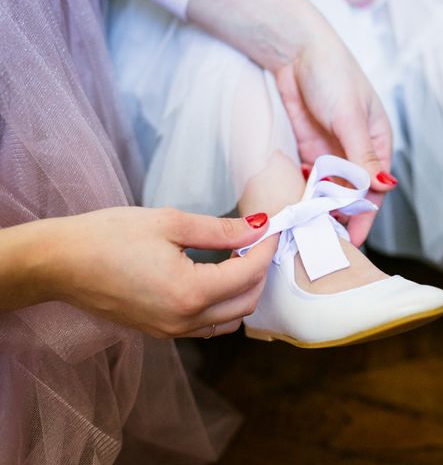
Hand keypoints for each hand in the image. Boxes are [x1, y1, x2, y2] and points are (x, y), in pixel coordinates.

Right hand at [35, 207, 274, 337]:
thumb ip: (219, 230)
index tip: (272, 227)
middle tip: (258, 240)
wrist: (60, 263)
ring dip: (245, 291)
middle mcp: (185, 320)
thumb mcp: (169, 222)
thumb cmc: (108, 236)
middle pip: (247, 302)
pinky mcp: (161, 331)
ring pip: (230, 319)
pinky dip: (224, 305)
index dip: (266, 248)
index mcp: (190, 293)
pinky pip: (208, 326)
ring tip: (241, 258)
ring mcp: (172, 331)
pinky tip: (218, 278)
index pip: (248, 273)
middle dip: (261, 270)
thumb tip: (256, 227)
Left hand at [275, 39, 394, 245]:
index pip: (375, 189)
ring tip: (310, 231)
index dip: (365, 215)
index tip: (353, 239)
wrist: (294, 52)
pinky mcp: (308, 152)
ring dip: (322, 210)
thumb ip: (363, 154)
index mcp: (377, 144)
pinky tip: (297, 208)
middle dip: (342, 218)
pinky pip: (308, 181)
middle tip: (326, 240)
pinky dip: (305, 195)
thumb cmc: (332, 74)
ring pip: (329, 192)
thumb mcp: (351, 116)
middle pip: (352, 195)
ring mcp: (330, 154)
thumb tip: (382, 186)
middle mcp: (355, 153)